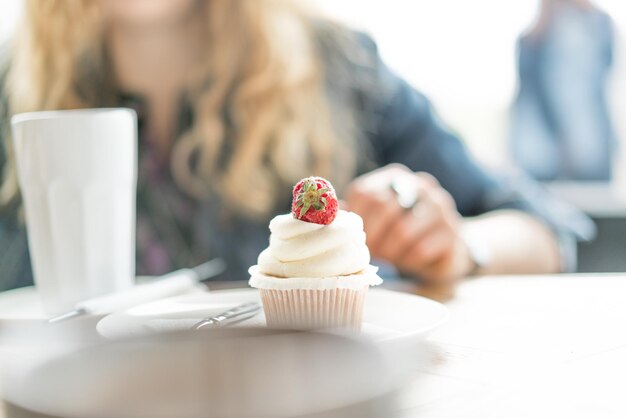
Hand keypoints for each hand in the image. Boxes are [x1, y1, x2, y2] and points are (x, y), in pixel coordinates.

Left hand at [345, 164, 472, 283]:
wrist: (441, 250)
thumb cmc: (399, 234)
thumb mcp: (375, 221)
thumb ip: (354, 215)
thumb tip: (325, 218)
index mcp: (394, 177)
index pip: (366, 193)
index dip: (357, 221)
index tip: (356, 240)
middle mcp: (420, 184)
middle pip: (384, 208)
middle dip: (373, 238)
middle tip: (372, 254)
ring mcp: (440, 205)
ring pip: (403, 231)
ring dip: (390, 252)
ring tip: (390, 258)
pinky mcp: (453, 230)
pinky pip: (421, 250)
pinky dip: (409, 261)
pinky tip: (409, 260)